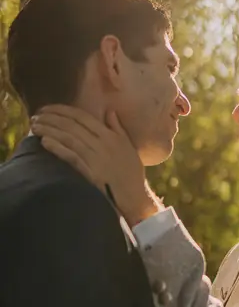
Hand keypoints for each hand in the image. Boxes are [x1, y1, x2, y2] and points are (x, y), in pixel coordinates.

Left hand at [31, 105, 160, 226]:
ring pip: (69, 138)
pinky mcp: (91, 173)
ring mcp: (96, 158)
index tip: (47, 108)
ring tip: (34, 126)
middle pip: (72, 125)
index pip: (83, 117)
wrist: (135, 198)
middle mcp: (103, 144)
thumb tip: (109, 111)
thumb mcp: (128, 147)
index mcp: (111, 136)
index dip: (62, 110)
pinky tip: (45, 142)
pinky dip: (58, 148)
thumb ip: (118, 128)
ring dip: (50, 130)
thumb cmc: (132, 173)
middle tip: (35, 116)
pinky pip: (71, 157)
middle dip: (51, 118)